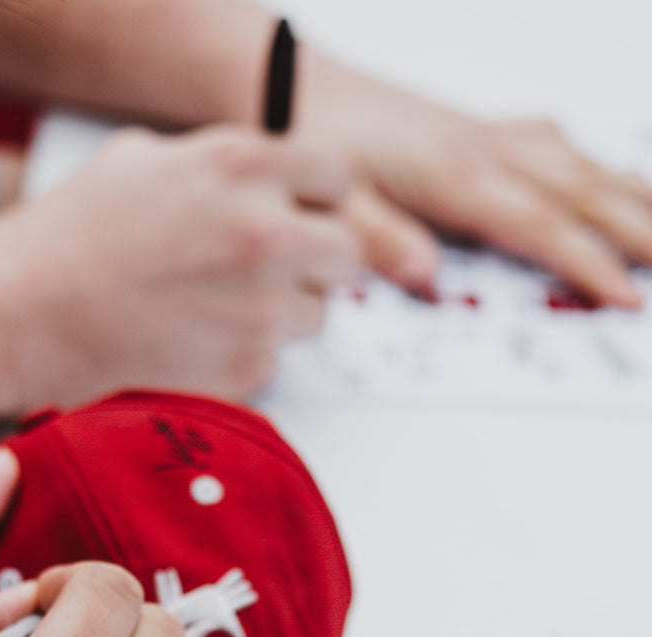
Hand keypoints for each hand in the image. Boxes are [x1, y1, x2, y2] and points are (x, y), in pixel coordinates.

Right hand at [0, 125, 359, 407]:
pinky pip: (274, 362)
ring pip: (315, 314)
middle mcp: (263, 235)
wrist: (21, 319)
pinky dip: (243, 357)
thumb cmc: (67, 243)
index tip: (298, 213)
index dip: (314, 198)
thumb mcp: (144, 160)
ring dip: (281, 313)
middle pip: (344, 251)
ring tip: (215, 310)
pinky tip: (191, 343)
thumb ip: (219, 166)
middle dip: (315, 259)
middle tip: (274, 270)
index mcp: (241, 166)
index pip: (335, 176)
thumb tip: (263, 181)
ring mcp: (259, 310)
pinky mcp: (246, 371)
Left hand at [295, 50, 651, 306]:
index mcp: (455, 175)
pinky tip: (600, 172)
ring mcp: (482, 135)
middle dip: (636, 228)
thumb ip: (377, 241)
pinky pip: (550, 143)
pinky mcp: (471, 130)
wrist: (281, 78)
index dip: (588, 263)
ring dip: (626, 193)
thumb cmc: (302, 136)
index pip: (540, 227)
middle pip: (580, 191)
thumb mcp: (329, 202)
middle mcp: (482, 149)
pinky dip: (588, 161)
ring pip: (576, 164)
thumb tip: (426, 279)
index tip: (626, 296)